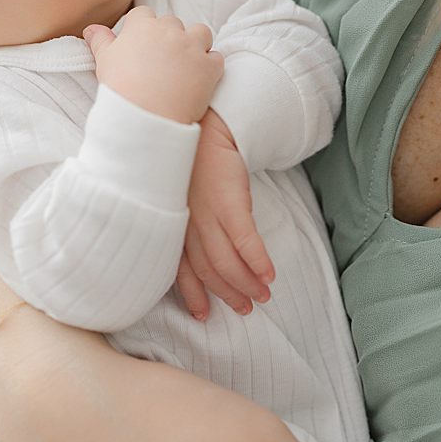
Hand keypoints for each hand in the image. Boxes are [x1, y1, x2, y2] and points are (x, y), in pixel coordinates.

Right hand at [84, 9, 222, 123]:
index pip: (144, 14)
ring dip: (196, 43)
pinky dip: (210, 65)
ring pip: (200, 32)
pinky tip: (200, 78)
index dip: (143, 27)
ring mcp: (193, 47)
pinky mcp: (210, 66)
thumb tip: (92, 28)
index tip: (141, 43)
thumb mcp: (104, 61)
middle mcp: (170, 31)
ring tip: (186, 61)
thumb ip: (100, 41)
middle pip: (172, 23)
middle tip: (161, 59)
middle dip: (169, 36)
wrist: (145, 117)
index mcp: (143, 27)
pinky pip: (216, 57)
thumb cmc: (120, 89)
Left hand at [175, 110, 274, 319]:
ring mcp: (207, 215)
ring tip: (263, 295)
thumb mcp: (175, 193)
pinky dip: (257, 261)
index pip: (180, 270)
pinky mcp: (230, 202)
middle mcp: (186, 226)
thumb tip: (191, 244)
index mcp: (171, 225)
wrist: (206, 126)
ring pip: (226, 262)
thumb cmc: (190, 159)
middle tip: (246, 309)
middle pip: (208, 271)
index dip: (193, 295)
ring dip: (247, 283)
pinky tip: (269, 274)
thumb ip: (181, 221)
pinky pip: (245, 240)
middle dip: (228, 293)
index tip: (204, 315)